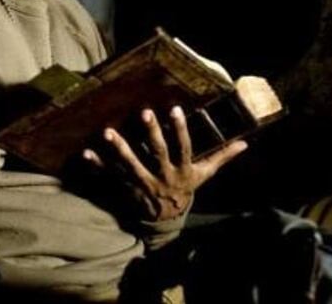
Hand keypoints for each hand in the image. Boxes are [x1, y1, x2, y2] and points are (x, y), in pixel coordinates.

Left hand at [83, 106, 247, 220]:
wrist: (168, 221)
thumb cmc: (186, 190)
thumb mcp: (205, 175)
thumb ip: (222, 157)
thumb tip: (245, 143)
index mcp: (182, 170)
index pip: (184, 147)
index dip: (180, 130)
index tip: (175, 109)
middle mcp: (163, 176)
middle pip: (158, 153)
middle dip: (151, 133)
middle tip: (143, 112)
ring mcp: (144, 183)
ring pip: (131, 165)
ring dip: (119, 149)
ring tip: (107, 132)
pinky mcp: (127, 189)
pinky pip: (111, 178)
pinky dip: (97, 167)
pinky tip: (85, 154)